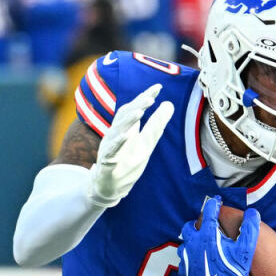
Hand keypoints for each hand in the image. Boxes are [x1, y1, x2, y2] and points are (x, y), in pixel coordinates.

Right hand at [89, 84, 174, 207]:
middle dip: (137, 106)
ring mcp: (110, 148)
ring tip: (139, 112)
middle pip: (125, 117)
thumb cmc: (126, 164)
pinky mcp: (107, 163)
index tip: (158, 87)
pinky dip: (118, 143)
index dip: (145, 98)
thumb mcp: (145, 144)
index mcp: (126, 130)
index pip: (135, 110)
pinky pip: (111, 151)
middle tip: (150, 98)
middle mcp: (116, 135)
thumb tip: (168, 104)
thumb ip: (155, 126)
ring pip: (118, 131)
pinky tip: (126, 136)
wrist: (108, 187)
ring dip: (128, 121)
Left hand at [178, 196, 258, 275]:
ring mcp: (186, 259)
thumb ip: (250, 228)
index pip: (208, 213)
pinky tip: (197, 261)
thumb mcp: (245, 250)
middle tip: (204, 224)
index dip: (213, 204)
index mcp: (207, 236)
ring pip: (184, 244)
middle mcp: (193, 244)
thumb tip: (253, 213)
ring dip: (191, 241)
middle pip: (188, 227)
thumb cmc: (234, 272)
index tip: (217, 201)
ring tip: (199, 243)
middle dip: (195, 223)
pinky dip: (189, 258)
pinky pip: (183, 261)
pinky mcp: (184, 272)